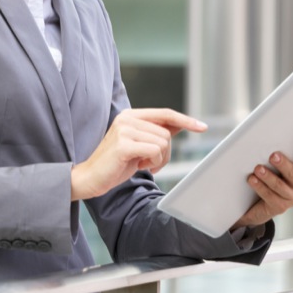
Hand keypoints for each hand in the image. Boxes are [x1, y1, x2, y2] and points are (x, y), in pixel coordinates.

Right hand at [71, 108, 206, 200]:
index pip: (165, 114)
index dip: (185, 120)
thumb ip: (156, 132)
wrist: (90, 178)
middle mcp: (127, 118)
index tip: (202, 126)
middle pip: (167, 133)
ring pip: (163, 143)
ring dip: (157, 159)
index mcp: (131, 115)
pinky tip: (138, 166)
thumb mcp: (139, 144)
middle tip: (148, 162)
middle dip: (164, 153)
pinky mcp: (123, 144)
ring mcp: (124, 130)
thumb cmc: (116, 163)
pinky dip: (152, 163)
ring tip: (140, 163)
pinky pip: (155, 151)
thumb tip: (181, 123)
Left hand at [230, 128, 292, 230]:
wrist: (255, 204)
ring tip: (257, 168)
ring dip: (268, 177)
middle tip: (273, 155)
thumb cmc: (266, 176)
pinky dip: (260, 187)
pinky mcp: (280, 207)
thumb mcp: (273, 163)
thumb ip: (276, 152)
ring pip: (280, 186)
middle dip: (284, 164)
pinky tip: (252, 179)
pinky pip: (270, 196)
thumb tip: (267, 136)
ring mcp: (292, 198)